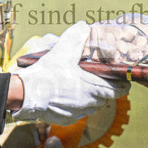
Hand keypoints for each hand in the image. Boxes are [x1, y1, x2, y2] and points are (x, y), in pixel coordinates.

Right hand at [12, 21, 129, 124]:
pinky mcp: (67, 120)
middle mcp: (89, 104)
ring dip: (88, 97)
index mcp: (94, 88)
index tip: (119, 78)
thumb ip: (76, 35)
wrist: (25, 94)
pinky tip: (64, 94)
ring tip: (78, 84)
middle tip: (94, 76)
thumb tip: (84, 26)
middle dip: (102, 87)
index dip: (121, 83)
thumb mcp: (62, 49)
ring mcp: (78, 114)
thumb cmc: (46, 73)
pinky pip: (77, 112)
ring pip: (91, 105)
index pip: (120, 90)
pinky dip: (74, 104)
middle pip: (105, 97)